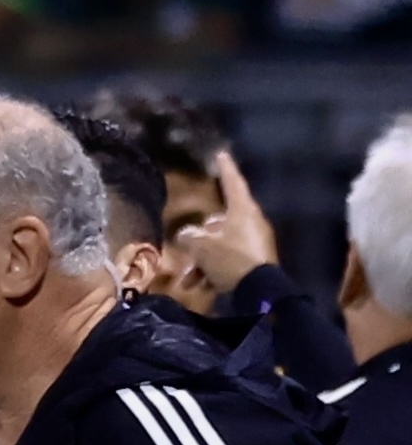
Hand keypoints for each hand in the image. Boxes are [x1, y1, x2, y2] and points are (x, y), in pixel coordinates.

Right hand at [176, 150, 277, 296]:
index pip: (232, 183)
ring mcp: (254, 241)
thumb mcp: (204, 249)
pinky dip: (214, 271)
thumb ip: (191, 239)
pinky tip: (202, 287)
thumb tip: (184, 234)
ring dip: (202, 263)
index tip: (221, 154)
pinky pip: (228, 260)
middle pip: (219, 223)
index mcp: (242, 210)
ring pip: (220, 246)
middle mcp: (250, 222)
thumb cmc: (231, 260)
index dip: (225, 169)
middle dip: (199, 241)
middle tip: (186, 255)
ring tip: (188, 283)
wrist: (259, 290)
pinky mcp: (254, 261)